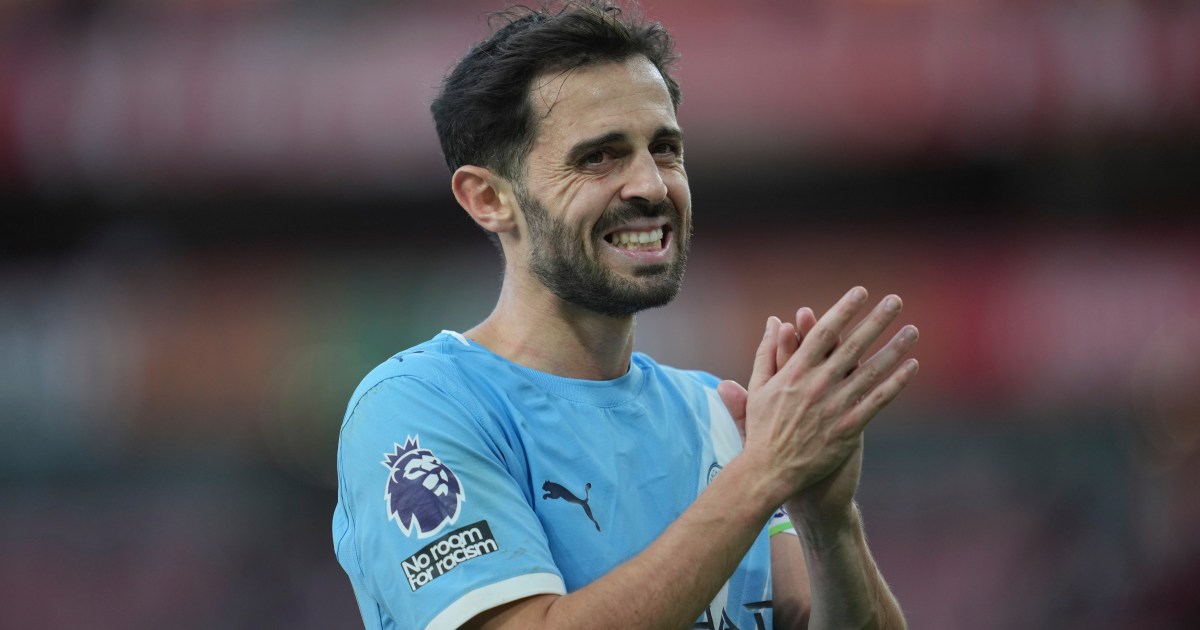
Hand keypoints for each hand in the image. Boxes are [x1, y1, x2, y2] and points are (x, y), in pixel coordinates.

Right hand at [719, 288, 918, 523]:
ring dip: (893, 348)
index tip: (861, 292)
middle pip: (852, 346)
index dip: (843, 310)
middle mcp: (817, 385)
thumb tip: (774, 321)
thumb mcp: (758, 386)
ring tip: (912, 330)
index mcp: (794, 372)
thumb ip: (767, 352)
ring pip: (870, 371)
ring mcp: (834, 407)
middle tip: (895, 300)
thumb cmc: (762, 428)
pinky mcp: (849, 429)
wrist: (770, 471)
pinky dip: (896, 382)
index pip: (823, 333)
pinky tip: (912, 366)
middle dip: (875, 321)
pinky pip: (877, 401)